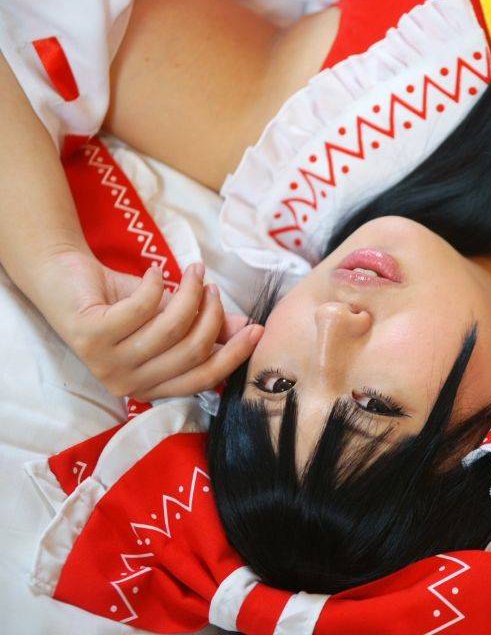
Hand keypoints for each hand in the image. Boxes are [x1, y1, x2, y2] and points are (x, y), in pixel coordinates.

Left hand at [31, 249, 262, 399]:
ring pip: (170, 330)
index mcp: (150, 385)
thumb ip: (208, 325)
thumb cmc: (123, 301)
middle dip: (210, 314)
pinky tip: (155, 273)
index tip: (257, 329)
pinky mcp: (90, 338)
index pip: (203, 379)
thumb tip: (247, 328)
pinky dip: (156, 285)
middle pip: (192, 352)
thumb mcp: (172, 315)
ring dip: (188, 293)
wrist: (66, 278)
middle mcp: (128, 383)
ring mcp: (107, 364)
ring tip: (191, 271)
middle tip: (210, 286)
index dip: (233, 354)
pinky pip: (143, 310)